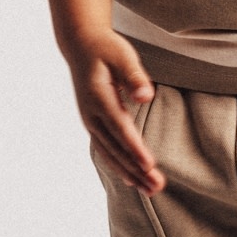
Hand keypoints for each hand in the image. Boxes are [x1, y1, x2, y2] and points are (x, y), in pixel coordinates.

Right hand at [67, 28, 164, 192]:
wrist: (80, 46)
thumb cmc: (105, 49)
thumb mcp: (122, 55)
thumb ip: (134, 77)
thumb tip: (146, 96)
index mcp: (98, 97)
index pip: (120, 128)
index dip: (134, 148)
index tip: (149, 165)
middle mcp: (91, 114)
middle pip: (115, 148)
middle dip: (136, 169)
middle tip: (157, 187)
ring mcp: (90, 121)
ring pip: (110, 154)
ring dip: (129, 173)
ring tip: (150, 191)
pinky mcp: (93, 124)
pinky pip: (106, 150)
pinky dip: (119, 166)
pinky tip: (131, 181)